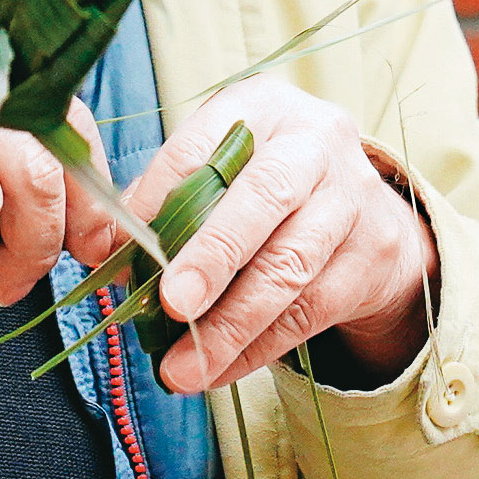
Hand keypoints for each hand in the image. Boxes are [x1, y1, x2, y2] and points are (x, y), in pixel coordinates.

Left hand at [120, 78, 434, 395]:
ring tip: (181, 368)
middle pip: (264, 198)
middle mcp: (314, 142)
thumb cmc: (266, 184)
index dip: (161, 198)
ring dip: (229, 326)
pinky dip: (257, 348)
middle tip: (171, 304)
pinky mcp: (372, 255)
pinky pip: (308, 312)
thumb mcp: (221, 167)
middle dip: (212, 255)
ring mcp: (351, 198)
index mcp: (262, 107)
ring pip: (288, 268)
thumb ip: (166, 198)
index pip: (203, 147)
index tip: (126, 251)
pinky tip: (217, 370)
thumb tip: (107, 253)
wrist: (365, 211)